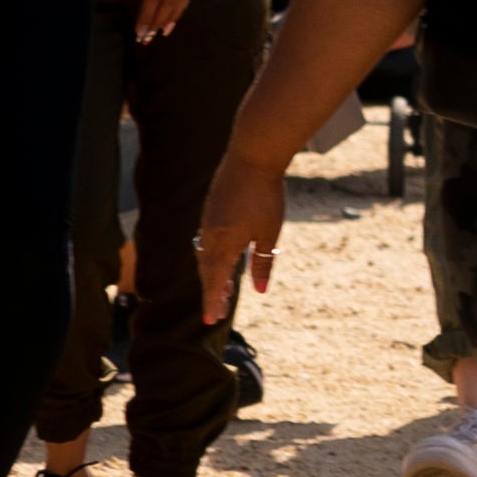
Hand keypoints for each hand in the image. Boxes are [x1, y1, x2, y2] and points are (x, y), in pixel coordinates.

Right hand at [197, 147, 290, 326]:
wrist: (253, 155)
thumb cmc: (266, 195)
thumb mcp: (269, 233)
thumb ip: (263, 262)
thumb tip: (261, 290)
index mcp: (224, 244)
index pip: (215, 282)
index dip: (214, 302)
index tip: (212, 321)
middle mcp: (210, 235)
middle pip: (207, 270)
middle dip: (213, 290)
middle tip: (220, 309)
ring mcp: (208, 220)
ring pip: (206, 255)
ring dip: (213, 273)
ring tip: (225, 288)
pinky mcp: (211, 209)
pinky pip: (207, 240)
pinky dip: (213, 255)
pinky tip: (223, 256)